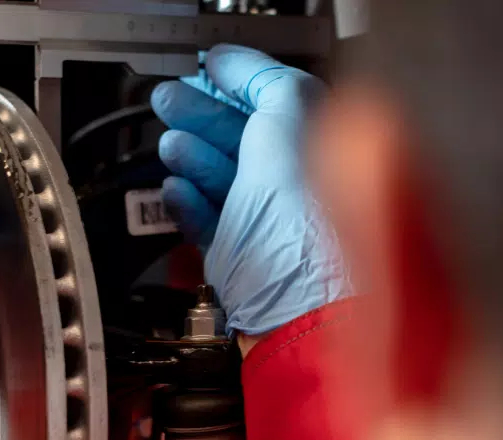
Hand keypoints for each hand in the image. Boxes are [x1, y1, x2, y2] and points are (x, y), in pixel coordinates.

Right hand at [151, 45, 351, 337]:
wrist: (302, 312)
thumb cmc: (310, 226)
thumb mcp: (289, 121)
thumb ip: (265, 83)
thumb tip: (233, 64)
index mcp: (332, 151)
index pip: (282, 104)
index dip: (241, 83)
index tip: (209, 72)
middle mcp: (310, 189)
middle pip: (249, 141)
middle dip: (204, 116)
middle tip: (169, 99)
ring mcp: (280, 229)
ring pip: (229, 182)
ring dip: (193, 156)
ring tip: (169, 142)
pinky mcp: (252, 267)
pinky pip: (216, 227)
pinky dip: (192, 205)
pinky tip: (174, 189)